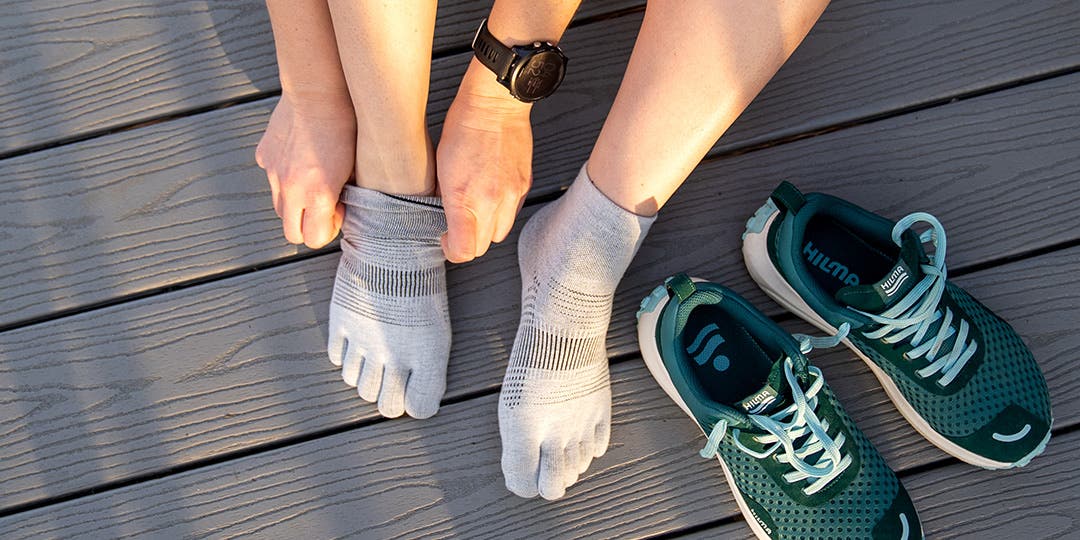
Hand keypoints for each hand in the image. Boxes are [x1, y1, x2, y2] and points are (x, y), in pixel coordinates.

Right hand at [255, 91, 355, 248]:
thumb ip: (344, 196)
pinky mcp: (264, 157)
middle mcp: (291, 190)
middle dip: (308, 226)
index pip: (314, 240)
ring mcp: (274, 174)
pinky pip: (272, 178)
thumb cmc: (346, 127)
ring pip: (279, 208)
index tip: (338, 210)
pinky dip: (284, 176)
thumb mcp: (355, 168)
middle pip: (292, 234)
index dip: (328, 230)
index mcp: (319, 196)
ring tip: (313, 180)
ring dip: (295, 203)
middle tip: (324, 206)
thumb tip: (341, 210)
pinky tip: (300, 157)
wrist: (319, 92)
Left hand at [436, 60, 533, 262]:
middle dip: (469, 241)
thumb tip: (447, 220)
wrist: (496, 105)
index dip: (451, 251)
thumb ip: (447, 200)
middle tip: (456, 226)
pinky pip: (512, 214)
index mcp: (466, 198)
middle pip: (483, 247)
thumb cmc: (464, 127)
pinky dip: (500, 212)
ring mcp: (512, 195)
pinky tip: (489, 195)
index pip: (464, 251)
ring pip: (499, 233)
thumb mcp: (442, 167)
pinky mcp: (524, 186)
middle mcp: (493, 202)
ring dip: (486, 229)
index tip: (445, 239)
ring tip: (474, 210)